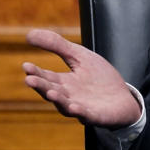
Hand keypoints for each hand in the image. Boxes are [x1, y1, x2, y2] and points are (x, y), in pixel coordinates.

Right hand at [23, 29, 142, 127]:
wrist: (123, 98)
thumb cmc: (99, 77)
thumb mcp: (79, 56)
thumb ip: (57, 45)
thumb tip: (29, 34)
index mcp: (63, 83)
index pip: (45, 77)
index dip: (35, 72)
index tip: (26, 65)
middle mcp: (68, 97)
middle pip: (51, 91)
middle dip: (40, 86)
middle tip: (29, 79)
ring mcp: (80, 107)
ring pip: (65, 105)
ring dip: (57, 100)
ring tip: (50, 92)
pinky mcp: (95, 115)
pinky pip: (86, 115)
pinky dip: (79, 112)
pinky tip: (74, 106)